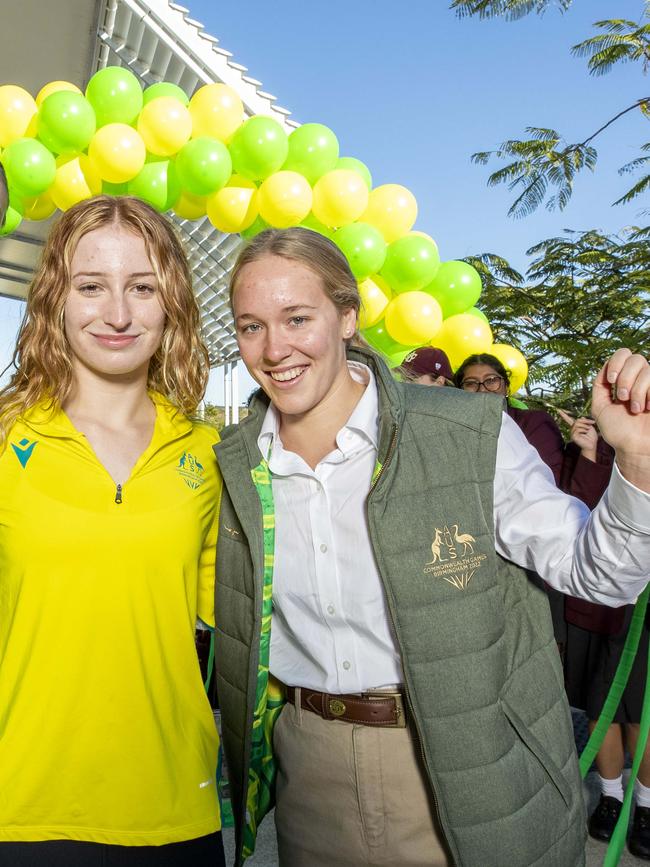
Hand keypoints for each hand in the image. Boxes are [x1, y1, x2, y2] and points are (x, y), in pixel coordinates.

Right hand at [557, 409, 597, 459]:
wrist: (592, 444)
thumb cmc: (592, 437)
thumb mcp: (590, 427)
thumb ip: (585, 422)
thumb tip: (581, 417)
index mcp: (576, 427)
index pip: (568, 420)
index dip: (564, 415)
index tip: (559, 410)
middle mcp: (573, 430)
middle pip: (577, 420)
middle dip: (585, 421)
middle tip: (592, 423)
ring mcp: (572, 433)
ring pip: (577, 424)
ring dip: (585, 426)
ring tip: (588, 430)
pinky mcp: (573, 437)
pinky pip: (577, 429)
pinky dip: (583, 430)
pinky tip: (585, 433)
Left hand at [593, 349, 649, 489]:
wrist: (635, 448)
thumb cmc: (618, 431)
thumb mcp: (600, 407)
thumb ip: (600, 386)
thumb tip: (605, 366)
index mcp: (624, 380)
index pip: (623, 354)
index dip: (616, 362)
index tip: (611, 380)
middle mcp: (640, 380)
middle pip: (635, 358)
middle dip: (625, 378)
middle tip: (622, 398)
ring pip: (647, 369)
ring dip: (637, 390)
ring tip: (635, 409)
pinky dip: (649, 394)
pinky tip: (648, 408)